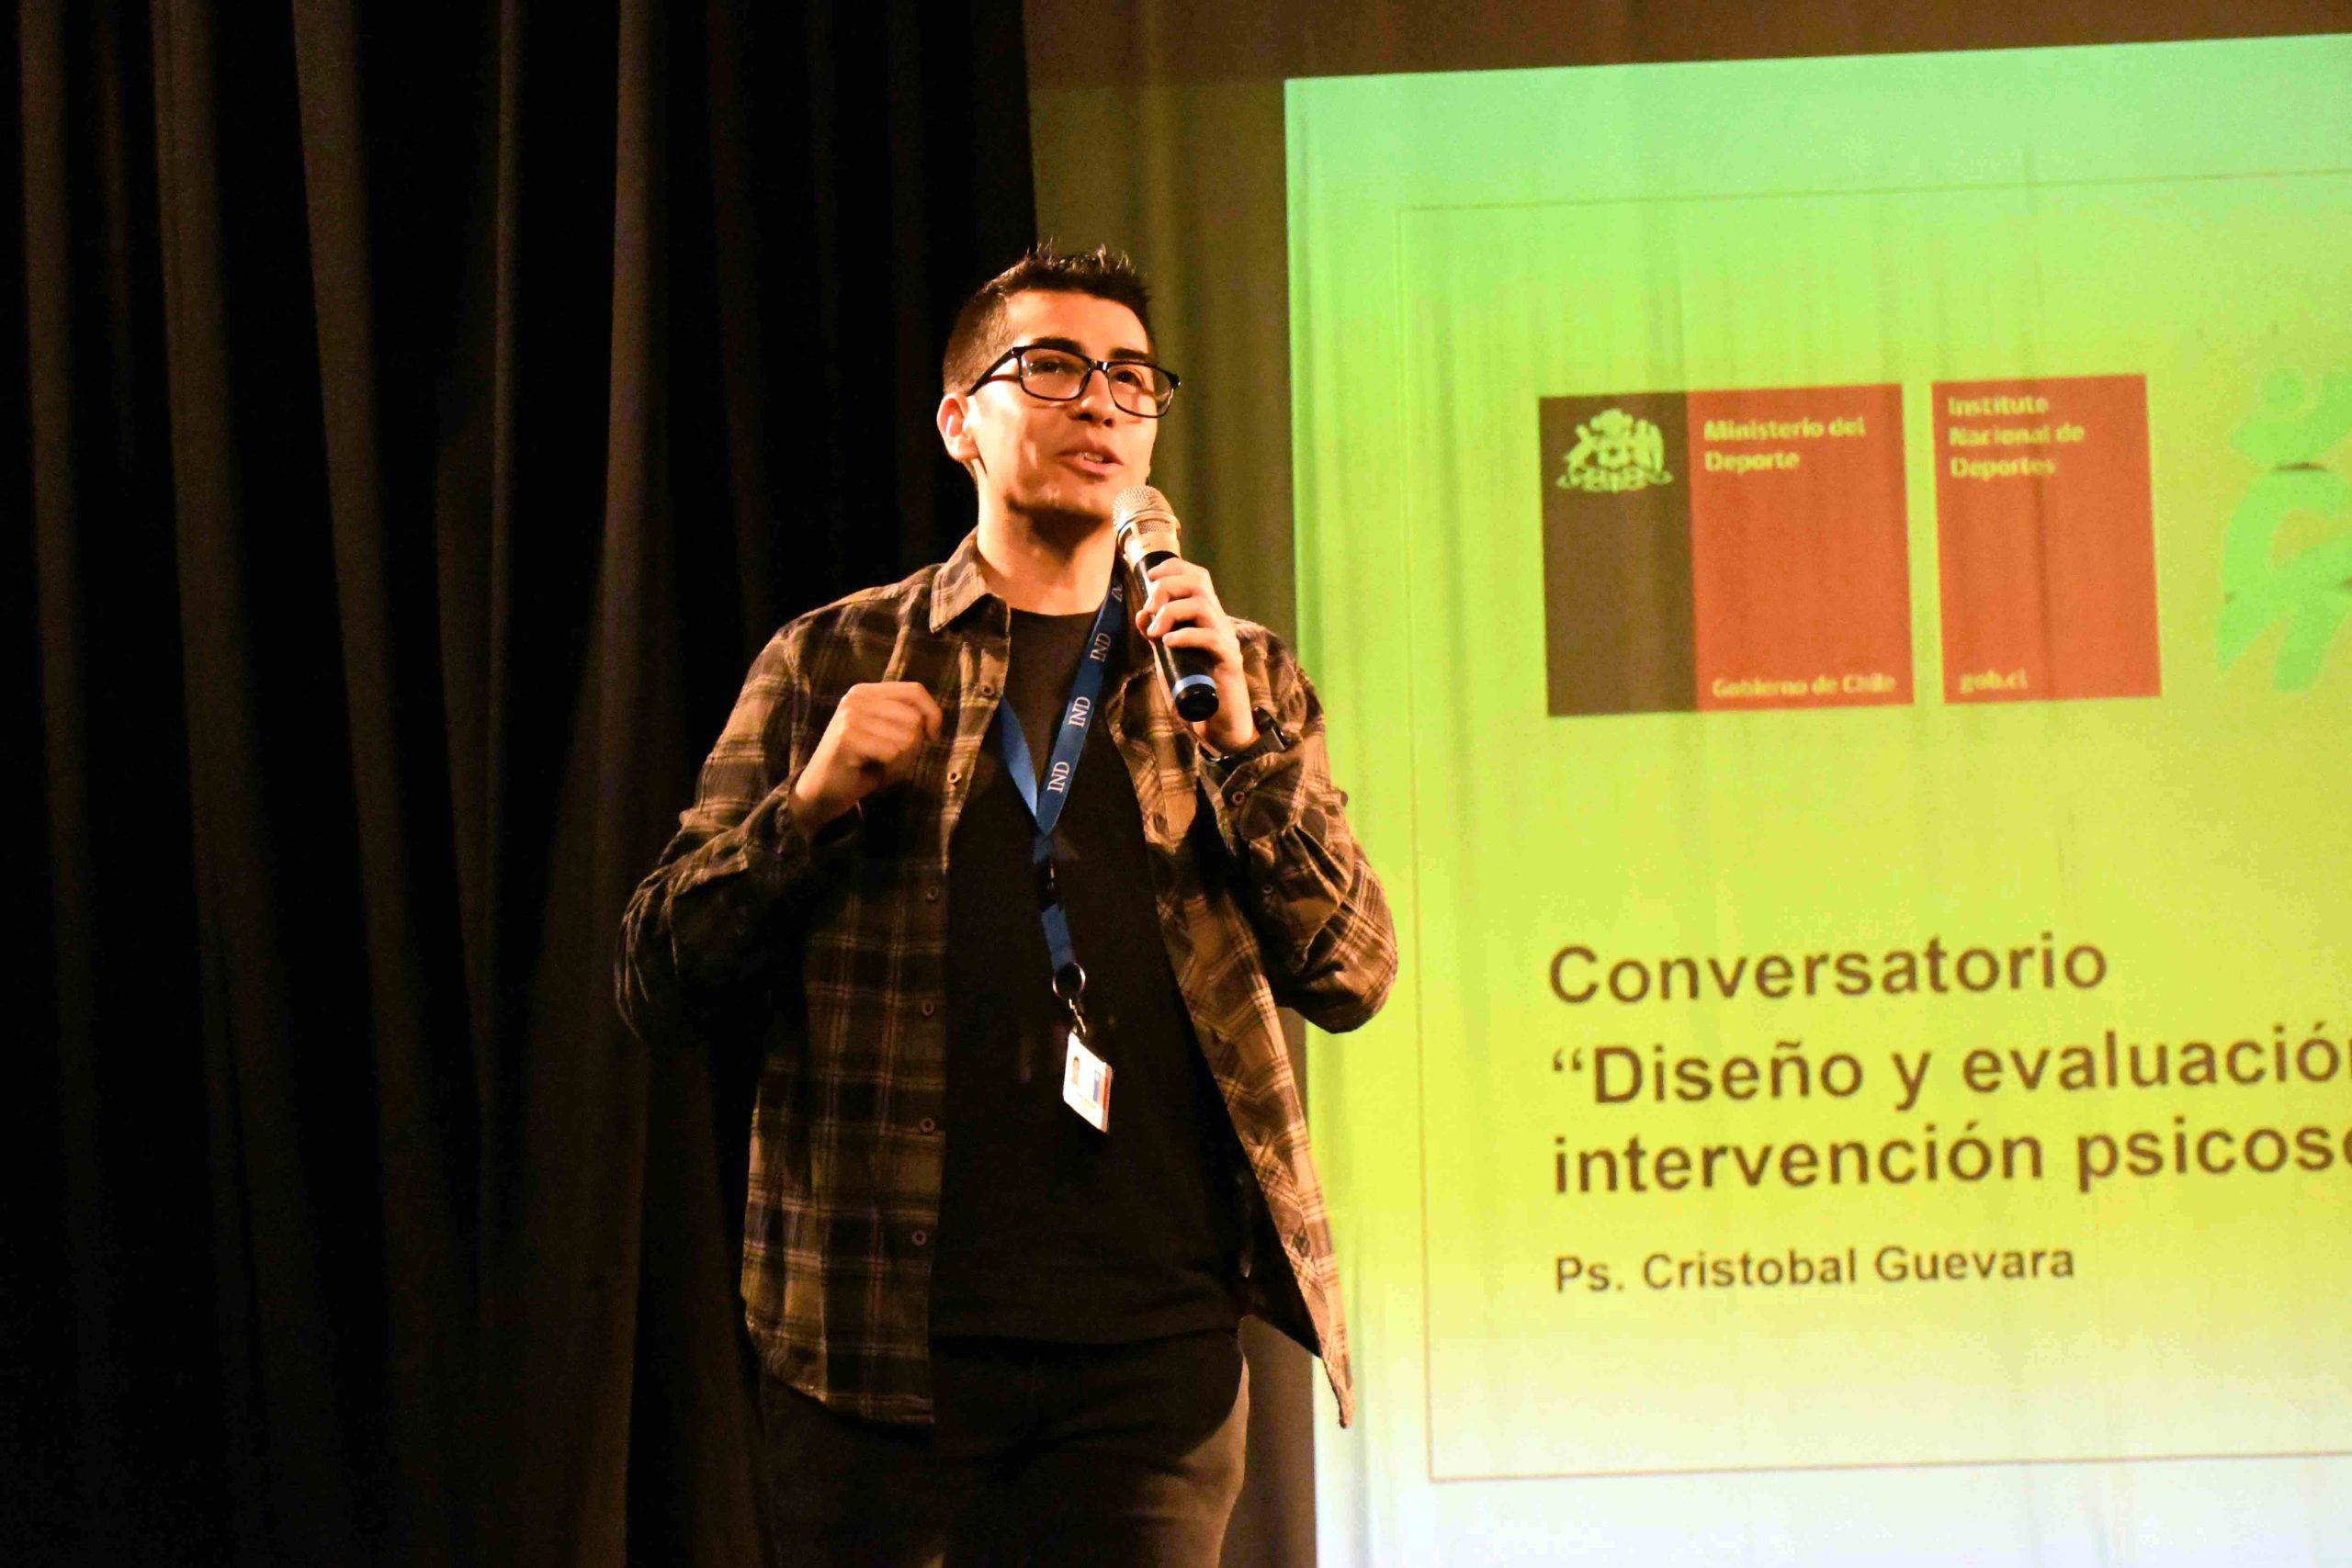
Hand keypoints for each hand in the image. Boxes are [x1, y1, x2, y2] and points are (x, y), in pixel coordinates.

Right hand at [789, 681, 943, 829]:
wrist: (822, 791)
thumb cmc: (861, 764)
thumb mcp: (888, 735)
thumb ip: (908, 721)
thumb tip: (933, 723)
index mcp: (867, 692)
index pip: (915, 690)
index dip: (933, 714)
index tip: (933, 737)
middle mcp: (856, 697)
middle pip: (914, 717)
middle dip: (914, 745)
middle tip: (893, 759)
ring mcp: (850, 716)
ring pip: (907, 736)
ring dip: (902, 760)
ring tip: (881, 765)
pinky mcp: (847, 738)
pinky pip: (893, 752)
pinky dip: (891, 768)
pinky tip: (873, 772)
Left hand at [1136, 560, 1255, 753]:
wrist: (1218, 723)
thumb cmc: (1195, 690)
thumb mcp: (1168, 657)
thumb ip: (1158, 635)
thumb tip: (1142, 615)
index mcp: (1206, 617)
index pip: (1197, 576)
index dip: (1174, 567)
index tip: (1150, 576)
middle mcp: (1219, 622)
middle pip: (1199, 582)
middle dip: (1168, 586)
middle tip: (1150, 609)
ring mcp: (1226, 639)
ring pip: (1203, 604)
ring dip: (1172, 611)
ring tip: (1156, 631)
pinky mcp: (1229, 660)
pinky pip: (1209, 637)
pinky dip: (1185, 635)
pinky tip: (1168, 643)